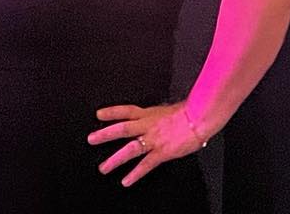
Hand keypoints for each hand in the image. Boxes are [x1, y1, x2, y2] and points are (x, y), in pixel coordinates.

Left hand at [88, 102, 203, 186]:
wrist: (198, 118)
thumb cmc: (187, 113)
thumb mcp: (167, 108)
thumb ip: (157, 115)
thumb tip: (155, 116)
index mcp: (148, 114)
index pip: (126, 111)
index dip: (112, 112)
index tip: (99, 114)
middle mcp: (148, 125)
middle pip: (122, 129)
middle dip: (105, 135)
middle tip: (91, 140)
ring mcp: (154, 139)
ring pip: (130, 149)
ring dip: (115, 159)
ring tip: (104, 167)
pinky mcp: (162, 153)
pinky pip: (145, 165)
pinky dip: (135, 174)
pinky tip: (126, 180)